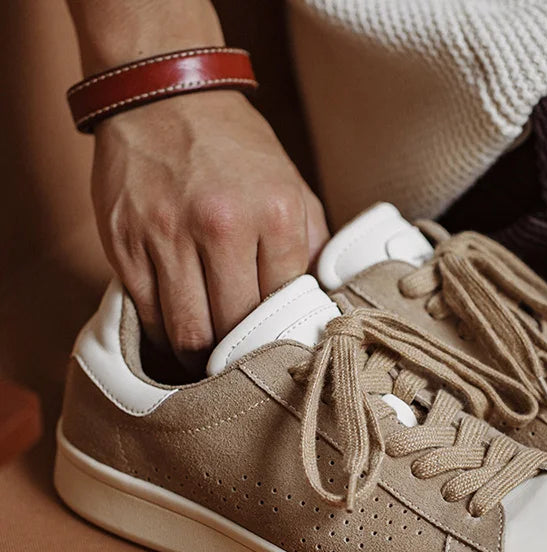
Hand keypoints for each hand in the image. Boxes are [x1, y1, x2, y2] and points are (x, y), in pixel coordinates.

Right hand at [91, 90, 328, 372]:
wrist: (165, 94)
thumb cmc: (237, 149)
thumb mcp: (293, 186)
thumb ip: (312, 244)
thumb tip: (321, 302)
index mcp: (274, 214)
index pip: (282, 304)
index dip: (280, 333)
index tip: (277, 346)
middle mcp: (221, 225)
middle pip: (233, 328)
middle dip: (240, 354)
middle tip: (243, 361)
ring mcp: (166, 234)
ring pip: (187, 332)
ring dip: (200, 356)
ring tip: (209, 357)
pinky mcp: (124, 241)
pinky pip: (147, 313)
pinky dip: (163, 334)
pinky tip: (177, 331)